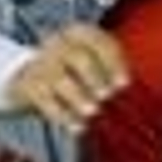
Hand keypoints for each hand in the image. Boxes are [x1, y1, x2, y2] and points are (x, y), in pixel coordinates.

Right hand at [8, 25, 129, 130]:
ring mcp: (41, 64)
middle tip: (106, 96)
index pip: (98, 42)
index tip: (125, 84)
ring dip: (78, 96)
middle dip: (95, 77)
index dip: (113, 62)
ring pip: (60, 79)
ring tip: (92, 112)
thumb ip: (111, 74)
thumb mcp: (91, 64)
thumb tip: (132, 97)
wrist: (29, 80)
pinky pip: (46, 100)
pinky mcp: (28, 85)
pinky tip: (78, 127)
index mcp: (78, 34)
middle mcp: (58, 44)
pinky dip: (63, 115)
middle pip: (78, 57)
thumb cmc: (72, 73)